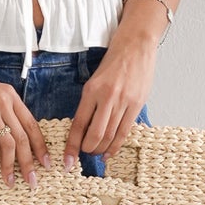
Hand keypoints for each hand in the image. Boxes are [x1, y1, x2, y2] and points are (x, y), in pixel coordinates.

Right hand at [0, 59, 52, 188]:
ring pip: (9, 143)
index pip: (32, 124)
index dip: (41, 147)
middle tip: (32, 181)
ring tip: (10, 181)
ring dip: (11, 166)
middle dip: (30, 162)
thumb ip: (0, 110)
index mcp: (9, 95)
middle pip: (23, 137)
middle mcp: (3, 101)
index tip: (45, 164)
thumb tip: (10, 135)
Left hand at [61, 33, 155, 169]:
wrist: (135, 45)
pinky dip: (116, 145)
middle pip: (95, 134)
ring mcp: (123, 101)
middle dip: (87, 150)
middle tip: (84, 154)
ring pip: (110, 135)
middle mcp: (106, 97)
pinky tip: (110, 151)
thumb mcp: (95, 80)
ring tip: (96, 154)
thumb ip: (91, 102)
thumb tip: (84, 127)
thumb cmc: (114, 61)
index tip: (67, 160)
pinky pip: (125, 131)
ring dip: (101, 149)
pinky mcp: (137, 104)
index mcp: (91, 90)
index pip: (78, 124)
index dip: (72, 145)